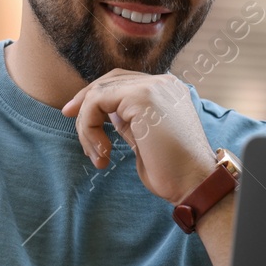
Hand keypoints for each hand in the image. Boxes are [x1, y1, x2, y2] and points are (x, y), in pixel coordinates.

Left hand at [60, 69, 216, 203]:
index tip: (78, 119)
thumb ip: (128, 120)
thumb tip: (104, 113)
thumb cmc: (172, 171)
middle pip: (109, 81)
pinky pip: (97, 102)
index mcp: (167, 90)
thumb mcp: (145, 138)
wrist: (194, 184)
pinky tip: (102, 152)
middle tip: (71, 122)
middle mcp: (163, 82)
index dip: (96, 97)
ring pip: (99, 93)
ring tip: (98, 155)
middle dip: (85, 103)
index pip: (122, 82)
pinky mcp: (142, 97)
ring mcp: (153, 87)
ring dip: (87, 126)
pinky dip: (89, 127)